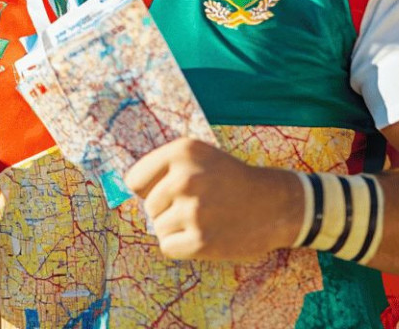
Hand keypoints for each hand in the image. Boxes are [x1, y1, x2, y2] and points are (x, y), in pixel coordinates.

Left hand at [124, 137, 302, 260]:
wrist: (275, 204)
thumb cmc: (230, 180)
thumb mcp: (199, 157)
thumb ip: (162, 168)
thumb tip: (123, 194)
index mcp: (181, 152)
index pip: (134, 180)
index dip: (150, 189)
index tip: (171, 192)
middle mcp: (185, 178)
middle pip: (148, 207)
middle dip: (168, 211)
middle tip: (200, 207)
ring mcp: (193, 210)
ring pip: (158, 228)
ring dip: (177, 229)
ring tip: (206, 219)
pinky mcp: (201, 239)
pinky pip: (168, 247)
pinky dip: (183, 247)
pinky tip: (206, 235)